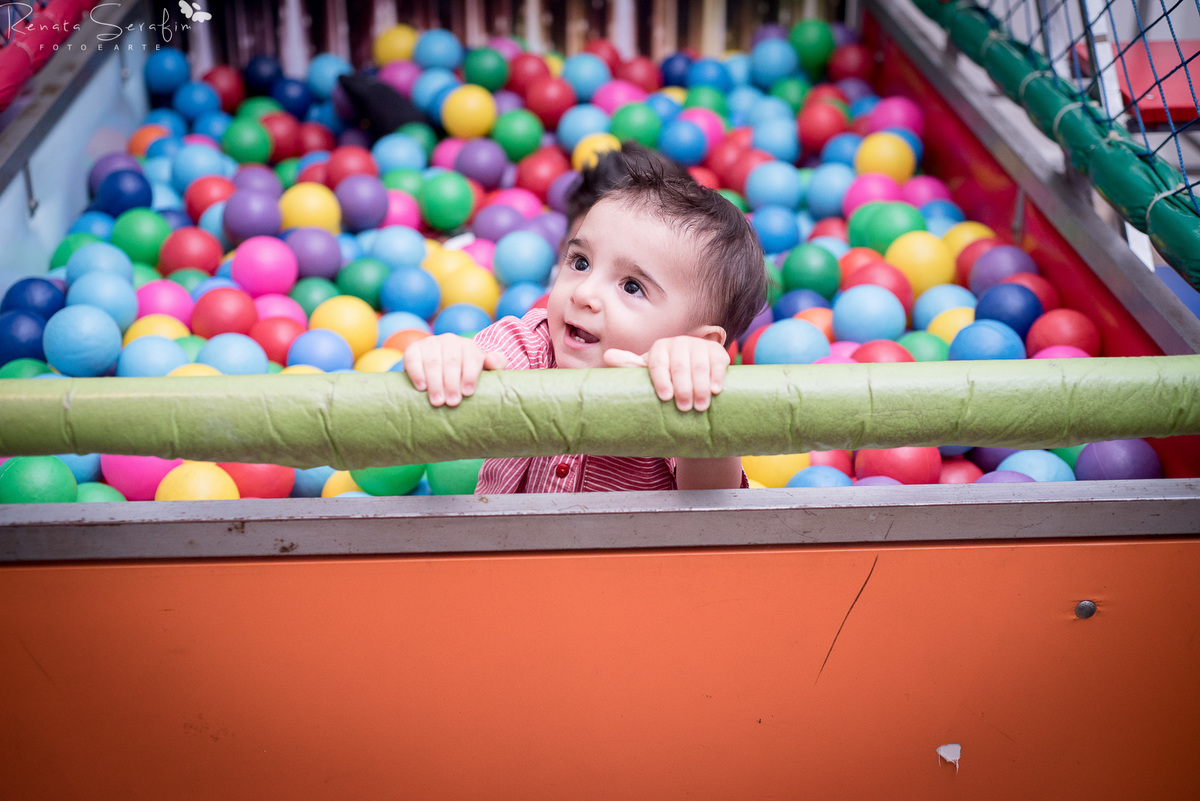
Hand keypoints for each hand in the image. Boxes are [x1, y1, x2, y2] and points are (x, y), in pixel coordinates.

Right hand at [403, 334, 507, 406]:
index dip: (470, 375)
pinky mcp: (413, 349)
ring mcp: (430, 343)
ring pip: (433, 362)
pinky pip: (414, 360)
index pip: (471, 357)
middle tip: (452, 402)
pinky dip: (417, 373)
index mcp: (468, 346)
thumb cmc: (465, 374)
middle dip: (452, 383)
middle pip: (452, 361)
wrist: (438, 370)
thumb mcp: (483, 369)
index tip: (467, 393)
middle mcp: (450, 341)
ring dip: (435, 383)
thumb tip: (492, 361)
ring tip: (437, 401)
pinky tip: (421, 387)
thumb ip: (496, 363)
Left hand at [604, 336, 729, 411]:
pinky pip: (718, 364)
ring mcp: (700, 346)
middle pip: (680, 367)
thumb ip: (630, 365)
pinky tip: (715, 390)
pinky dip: (717, 377)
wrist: (694, 367)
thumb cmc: (667, 373)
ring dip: (700, 387)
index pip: (658, 363)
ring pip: (699, 367)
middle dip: (683, 388)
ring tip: (700, 406)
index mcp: (660, 348)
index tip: (665, 397)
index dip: (661, 379)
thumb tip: (607, 357)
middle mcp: (679, 343)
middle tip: (684, 407)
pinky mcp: (718, 352)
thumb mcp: (649, 370)